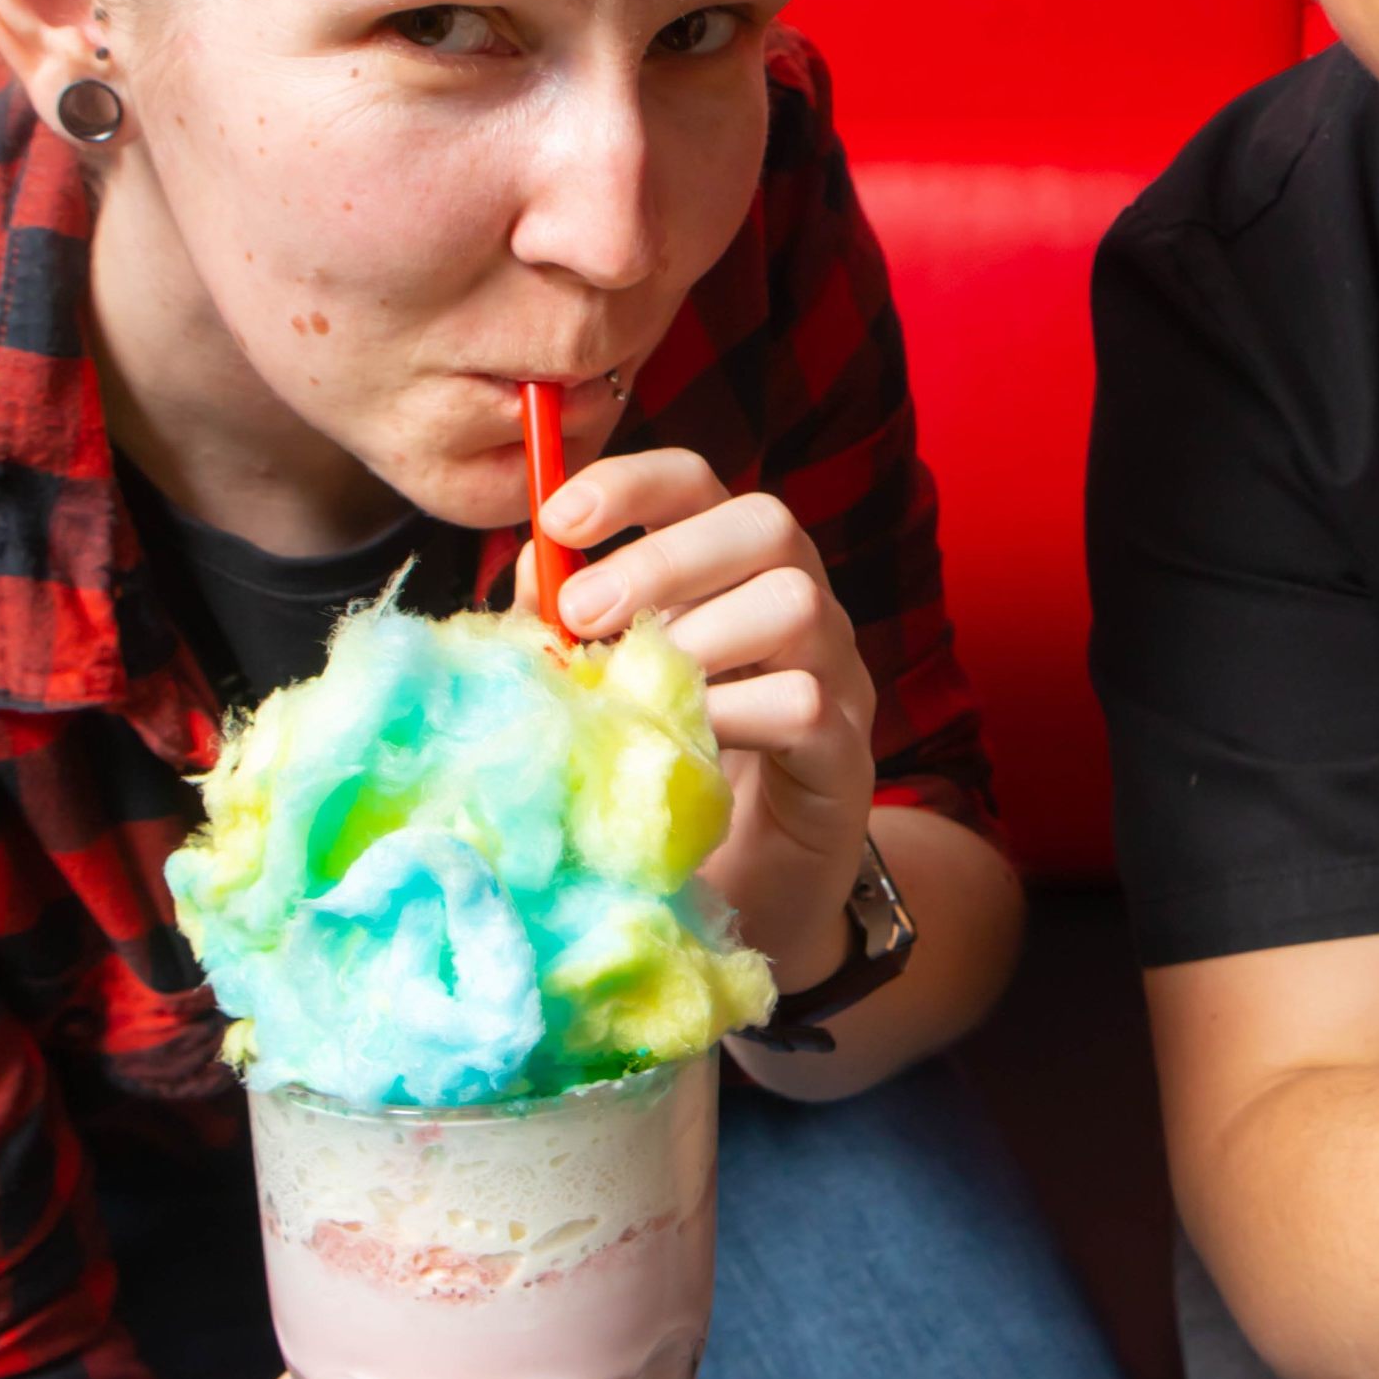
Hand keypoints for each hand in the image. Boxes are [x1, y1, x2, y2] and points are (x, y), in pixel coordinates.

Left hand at [530, 448, 872, 984]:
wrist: (748, 895)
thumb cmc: (663, 773)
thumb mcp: (602, 686)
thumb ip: (569, 629)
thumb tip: (531, 574)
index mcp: (728, 570)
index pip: (698, 483)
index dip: (632, 483)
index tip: (559, 520)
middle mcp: (797, 601)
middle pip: (765, 522)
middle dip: (665, 557)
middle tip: (583, 615)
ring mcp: (835, 672)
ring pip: (797, 602)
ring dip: (699, 636)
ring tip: (634, 688)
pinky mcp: (847, 751)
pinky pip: (806, 702)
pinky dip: (732, 713)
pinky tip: (679, 742)